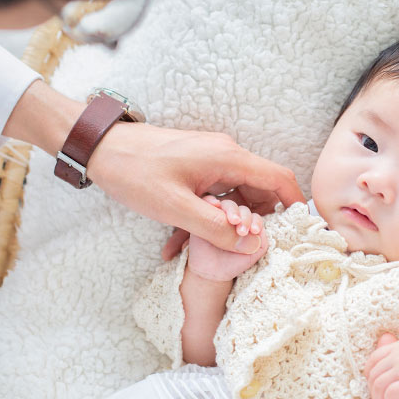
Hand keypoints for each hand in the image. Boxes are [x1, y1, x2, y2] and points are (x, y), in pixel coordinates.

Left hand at [3, 81, 304, 254]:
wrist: (100, 148)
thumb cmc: (135, 173)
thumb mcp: (175, 208)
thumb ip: (215, 228)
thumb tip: (251, 245)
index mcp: (228, 158)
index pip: (279, 178)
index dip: (295, 205)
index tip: (298, 231)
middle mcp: (226, 154)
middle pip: (260, 191)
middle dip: (254, 222)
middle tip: (239, 251)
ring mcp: (211, 159)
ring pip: (236, 195)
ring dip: (225, 224)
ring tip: (201, 250)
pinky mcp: (197, 166)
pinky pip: (215, 194)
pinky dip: (206, 217)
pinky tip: (178, 242)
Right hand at [186, 195, 268, 280]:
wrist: (209, 274)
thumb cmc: (231, 264)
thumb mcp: (250, 255)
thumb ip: (260, 243)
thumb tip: (259, 230)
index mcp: (246, 226)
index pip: (253, 218)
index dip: (255, 222)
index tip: (254, 231)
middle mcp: (233, 219)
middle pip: (241, 210)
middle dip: (244, 218)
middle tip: (241, 231)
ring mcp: (218, 216)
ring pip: (227, 205)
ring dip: (231, 210)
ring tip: (231, 221)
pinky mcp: (203, 215)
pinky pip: (207, 202)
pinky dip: (211, 200)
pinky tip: (215, 205)